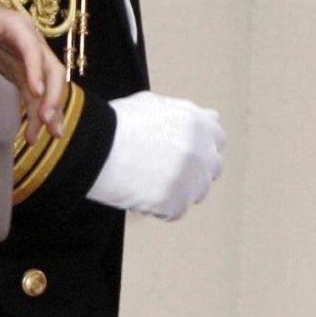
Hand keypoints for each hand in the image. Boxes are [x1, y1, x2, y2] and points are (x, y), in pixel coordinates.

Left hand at [0, 0, 67, 139]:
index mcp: (19, 27)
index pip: (33, 50)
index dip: (36, 71)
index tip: (35, 93)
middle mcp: (32, 42)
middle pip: (52, 70)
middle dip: (53, 96)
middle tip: (46, 119)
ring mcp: (32, 58)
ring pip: (50, 85)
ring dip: (52, 109)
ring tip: (51, 134)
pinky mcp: (25, 72)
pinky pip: (36, 94)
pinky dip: (38, 112)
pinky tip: (34, 133)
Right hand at [86, 89, 223, 219]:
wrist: (98, 148)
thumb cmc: (119, 124)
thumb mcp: (154, 104)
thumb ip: (181, 114)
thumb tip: (197, 118)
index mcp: (199, 124)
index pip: (217, 139)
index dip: (200, 145)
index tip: (184, 151)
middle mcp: (202, 152)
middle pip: (213, 168)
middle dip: (196, 170)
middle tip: (167, 171)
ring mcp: (191, 181)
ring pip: (197, 193)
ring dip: (179, 191)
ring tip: (150, 184)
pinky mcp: (176, 204)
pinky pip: (175, 212)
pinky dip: (159, 208)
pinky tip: (140, 196)